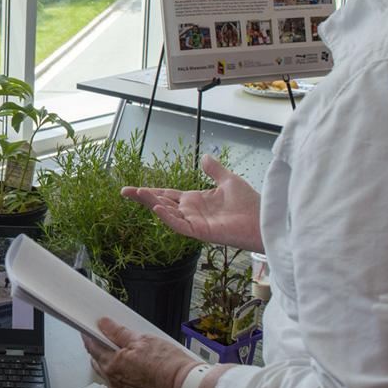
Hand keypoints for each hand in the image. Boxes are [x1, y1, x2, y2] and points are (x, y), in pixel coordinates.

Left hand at [82, 318, 198, 387]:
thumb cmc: (169, 367)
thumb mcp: (143, 340)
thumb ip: (119, 333)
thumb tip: (105, 325)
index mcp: (113, 366)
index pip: (92, 348)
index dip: (90, 337)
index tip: (89, 330)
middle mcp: (115, 384)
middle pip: (99, 364)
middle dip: (99, 351)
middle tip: (105, 340)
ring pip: (111, 378)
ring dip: (112, 366)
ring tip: (124, 355)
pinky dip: (125, 379)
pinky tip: (136, 372)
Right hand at [121, 155, 262, 250]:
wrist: (264, 219)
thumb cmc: (250, 203)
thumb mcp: (229, 180)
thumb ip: (215, 170)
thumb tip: (205, 156)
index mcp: (196, 201)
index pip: (167, 195)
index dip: (151, 192)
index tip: (135, 188)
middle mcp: (191, 212)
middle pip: (161, 204)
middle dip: (143, 198)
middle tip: (124, 191)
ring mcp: (194, 222)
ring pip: (166, 213)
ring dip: (150, 204)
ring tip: (135, 194)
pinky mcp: (200, 231)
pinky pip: (180, 225)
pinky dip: (167, 218)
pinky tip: (157, 208)